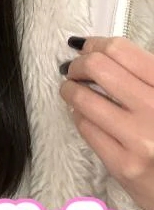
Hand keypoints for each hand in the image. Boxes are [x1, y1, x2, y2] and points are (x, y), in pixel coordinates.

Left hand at [60, 36, 153, 209]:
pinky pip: (85, 127)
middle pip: (97, 67)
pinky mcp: (123, 165)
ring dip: (70, 90)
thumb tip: (91, 49)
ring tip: (71, 90)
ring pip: (83, 98)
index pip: (120, 50)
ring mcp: (139, 139)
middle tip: (74, 70)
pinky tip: (84, 115)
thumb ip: (139, 73)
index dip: (95, 45)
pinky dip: (78, 116)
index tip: (86, 48)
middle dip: (77, 65)